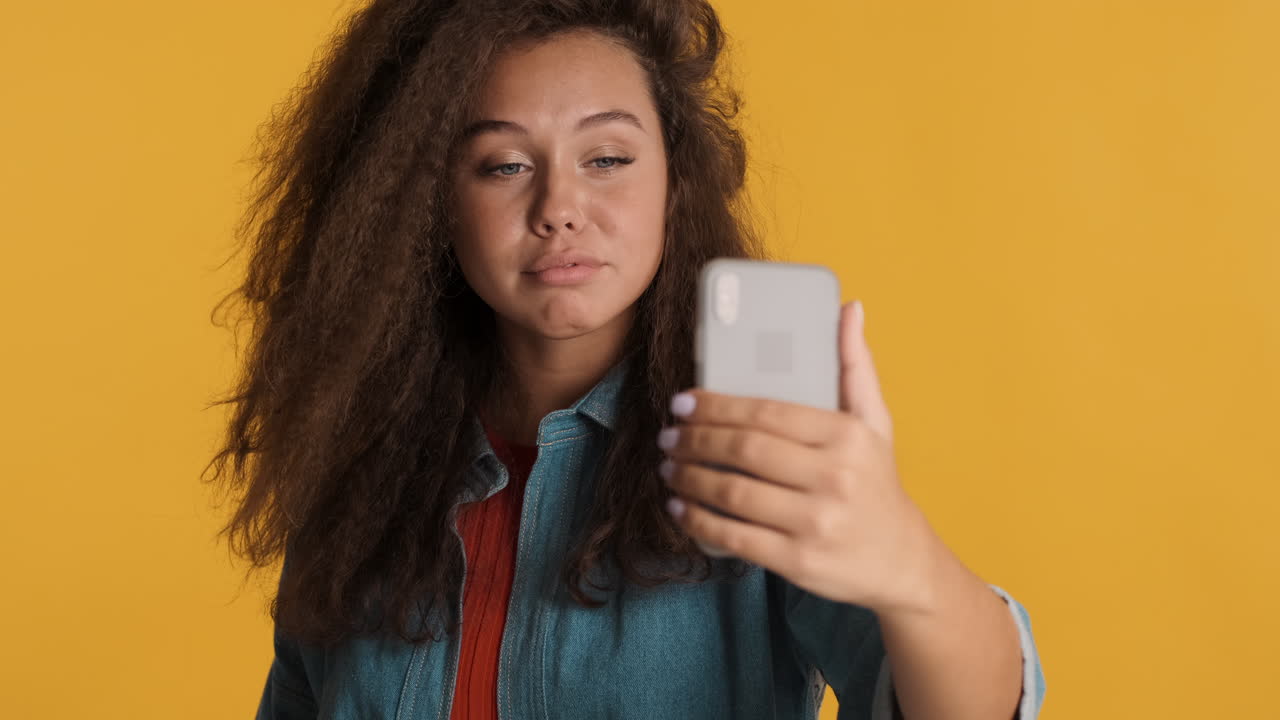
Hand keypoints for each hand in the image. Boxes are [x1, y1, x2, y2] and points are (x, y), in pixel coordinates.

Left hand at [659, 300, 938, 612]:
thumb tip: (849, 308)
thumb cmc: (876, 482)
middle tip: (668, 435)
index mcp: (847, 437)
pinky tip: (679, 507)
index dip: (717, 406)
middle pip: (745, 451)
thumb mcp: (875, 422)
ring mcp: (816, 523)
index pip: (768, 413)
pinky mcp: (799, 561)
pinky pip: (734, 537)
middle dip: (696, 440)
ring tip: (668, 466)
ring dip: (689, 477)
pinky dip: (698, 521)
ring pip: (733, 493)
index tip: (683, 402)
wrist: (901, 560)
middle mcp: (834, 478)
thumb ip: (855, 366)